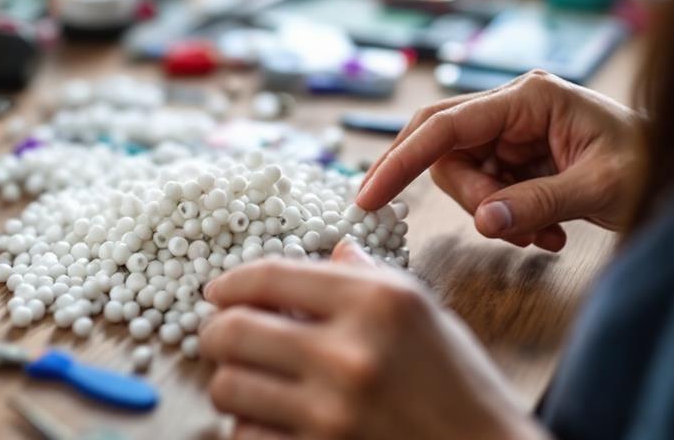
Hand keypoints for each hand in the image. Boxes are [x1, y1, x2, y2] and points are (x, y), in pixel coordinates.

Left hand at [199, 243, 548, 439]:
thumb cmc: (459, 386)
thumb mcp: (424, 313)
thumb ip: (369, 278)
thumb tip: (333, 252)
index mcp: (377, 302)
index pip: (268, 276)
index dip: (229, 283)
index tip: (216, 292)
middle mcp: (351, 353)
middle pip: (232, 331)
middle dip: (214, 333)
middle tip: (220, 338)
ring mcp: (333, 412)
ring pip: (229, 387)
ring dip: (230, 383)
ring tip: (248, 381)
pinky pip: (246, 435)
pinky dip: (248, 426)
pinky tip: (269, 419)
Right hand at [356, 70, 640, 250]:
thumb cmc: (652, 164)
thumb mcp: (600, 187)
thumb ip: (537, 203)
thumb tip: (484, 223)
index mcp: (529, 98)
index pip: (445, 125)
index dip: (400, 160)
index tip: (368, 195)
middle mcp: (511, 109)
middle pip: (445, 151)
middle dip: (465, 195)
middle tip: (500, 226)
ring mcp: (511, 133)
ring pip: (461, 176)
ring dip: (491, 214)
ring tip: (541, 234)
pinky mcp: (514, 157)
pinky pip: (484, 191)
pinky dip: (505, 219)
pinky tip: (547, 231)